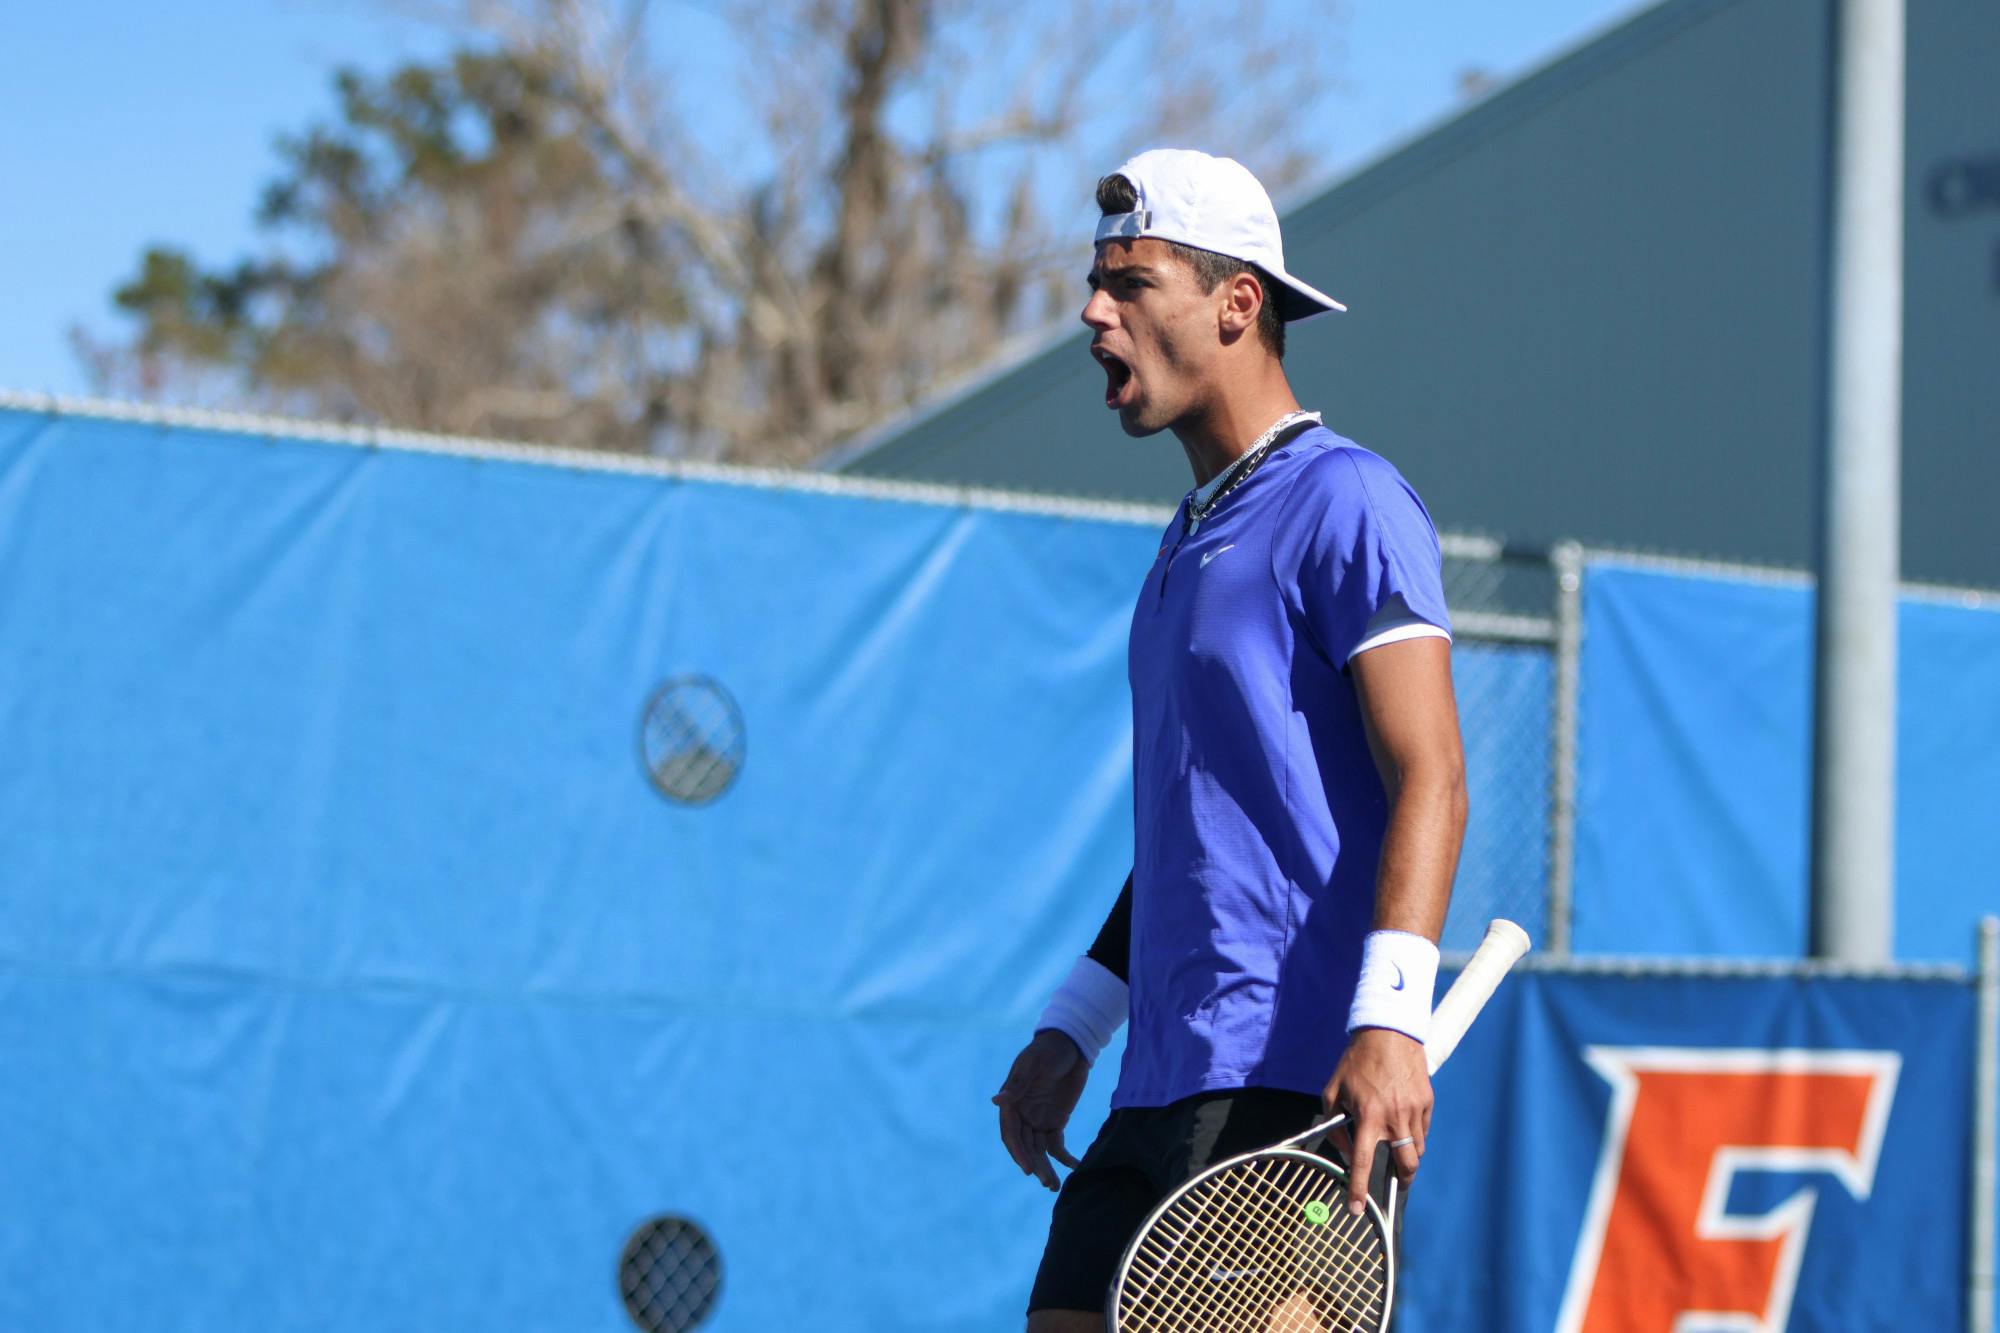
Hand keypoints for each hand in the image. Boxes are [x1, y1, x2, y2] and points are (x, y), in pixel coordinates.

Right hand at [992, 1029, 1088, 1190]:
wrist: (1071, 1044)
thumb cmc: (1048, 1051)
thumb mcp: (1033, 1065)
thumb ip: (1017, 1085)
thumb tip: (996, 1101)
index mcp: (1012, 1103)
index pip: (1011, 1134)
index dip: (1018, 1153)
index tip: (1029, 1169)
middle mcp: (1023, 1115)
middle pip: (1026, 1147)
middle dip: (1035, 1166)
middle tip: (1047, 1183)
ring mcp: (1039, 1119)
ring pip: (1040, 1150)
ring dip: (1046, 1167)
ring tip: (1054, 1186)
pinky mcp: (1056, 1121)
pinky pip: (1057, 1144)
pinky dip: (1064, 1157)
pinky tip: (1074, 1166)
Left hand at [1321, 1026, 1431, 1215]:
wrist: (1389, 1032)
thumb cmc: (1357, 1061)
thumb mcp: (1333, 1090)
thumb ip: (1334, 1121)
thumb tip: (1343, 1147)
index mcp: (1368, 1116)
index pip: (1362, 1161)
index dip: (1358, 1188)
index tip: (1356, 1209)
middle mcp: (1394, 1118)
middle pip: (1406, 1166)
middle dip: (1401, 1182)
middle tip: (1395, 1186)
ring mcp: (1414, 1111)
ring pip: (1417, 1150)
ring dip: (1408, 1158)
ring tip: (1398, 1152)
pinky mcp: (1427, 1102)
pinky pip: (1423, 1130)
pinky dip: (1414, 1136)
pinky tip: (1404, 1127)